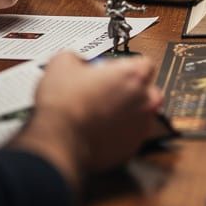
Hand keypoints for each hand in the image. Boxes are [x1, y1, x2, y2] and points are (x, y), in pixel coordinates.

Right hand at [13, 54, 164, 184]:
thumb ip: (78, 57)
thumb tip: (77, 62)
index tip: (113, 70)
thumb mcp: (62, 63)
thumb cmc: (64, 105)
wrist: (57, 140)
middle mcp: (145, 101)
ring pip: (141, 115)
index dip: (126, 65)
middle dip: (132, 90)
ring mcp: (141, 126)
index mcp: (134, 76)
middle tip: (108, 91)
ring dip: (127, 112)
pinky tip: (100, 129)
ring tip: (102, 112)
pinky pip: (130, 135)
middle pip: (148, 90)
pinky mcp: (132, 147)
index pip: (145, 63)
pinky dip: (119, 132)